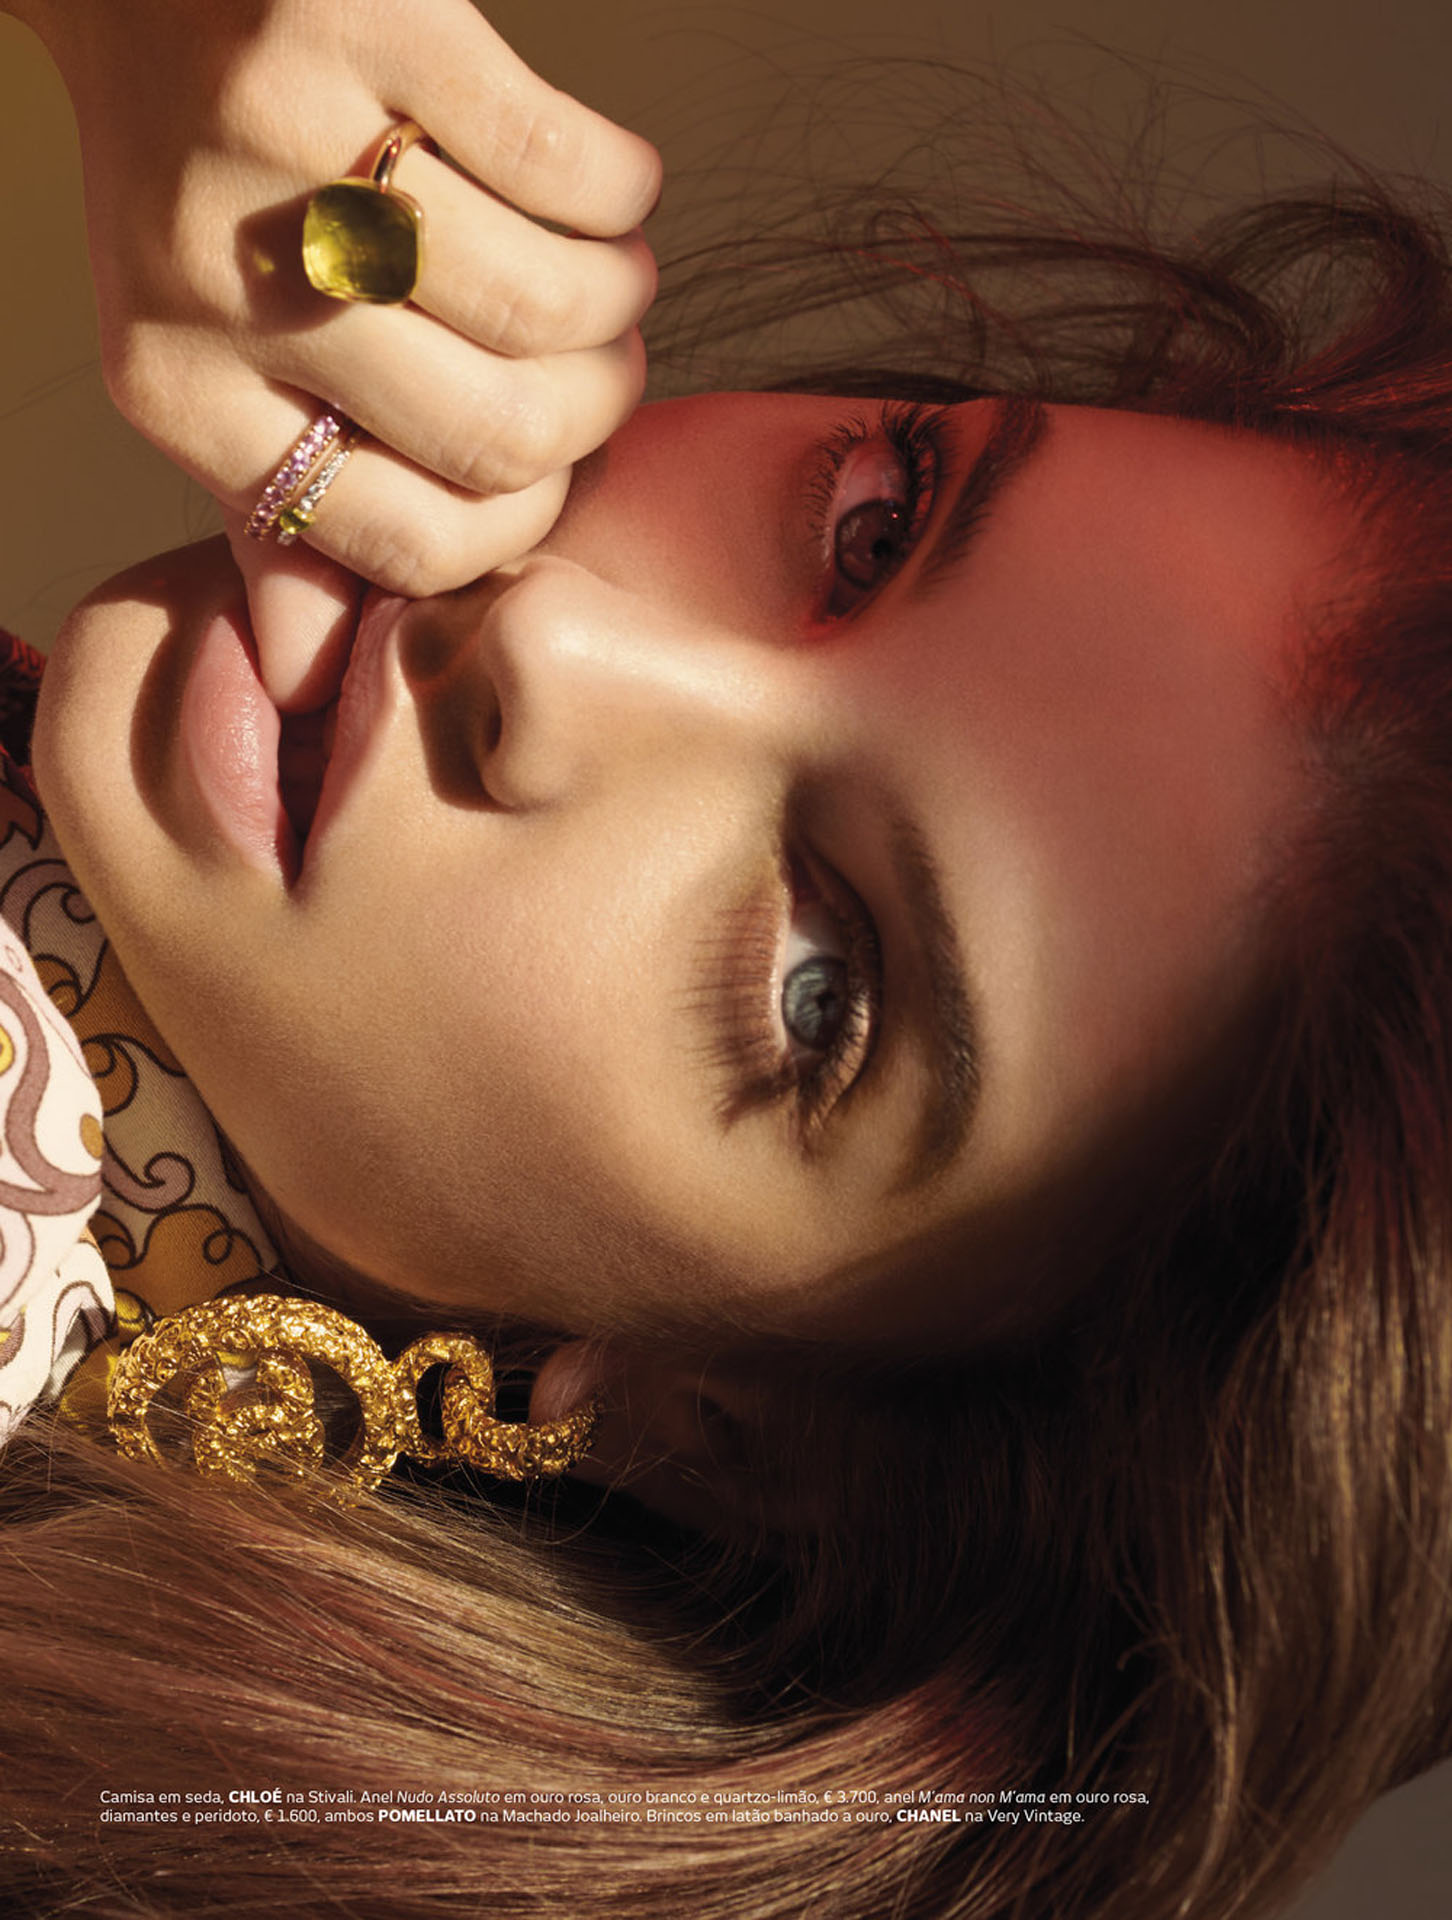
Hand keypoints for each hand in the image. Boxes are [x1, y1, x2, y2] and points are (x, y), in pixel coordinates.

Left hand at [14, 0, 659, 705]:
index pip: (413, 541)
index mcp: (181, 396)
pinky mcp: (377, 19)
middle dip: (596, 411)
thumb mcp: (205, 375)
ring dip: (622, 302)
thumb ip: (274, 520)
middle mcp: (227, 280)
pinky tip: (604, 191)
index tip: (546, 468)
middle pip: (504, 432)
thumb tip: (313, 682)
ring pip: (558, 304)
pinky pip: (581, 167)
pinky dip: (627, 195)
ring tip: (607, 275)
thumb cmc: (202, 201)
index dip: (520, 523)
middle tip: (602, 365)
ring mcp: (299, 143)